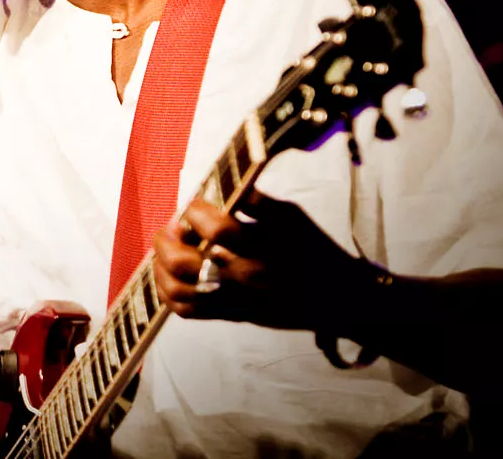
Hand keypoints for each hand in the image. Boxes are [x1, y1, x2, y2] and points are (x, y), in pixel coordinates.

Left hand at [151, 194, 374, 332]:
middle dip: (167, 240)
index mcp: (265, 247)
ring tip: (166, 250)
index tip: (194, 204)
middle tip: (172, 227)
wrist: (342, 296)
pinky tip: (169, 275)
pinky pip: (190, 312)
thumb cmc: (313, 247)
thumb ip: (253, 200)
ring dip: (161, 267)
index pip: (216, 229)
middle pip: (186, 264)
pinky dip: (169, 294)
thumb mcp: (291, 215)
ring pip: (181, 291)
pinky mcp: (236, 316)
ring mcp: (239, 301)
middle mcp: (248, 278)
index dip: (195, 211)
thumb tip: (216, 185)